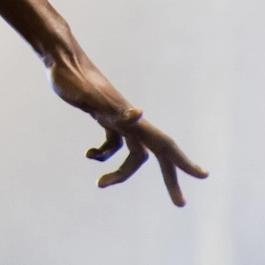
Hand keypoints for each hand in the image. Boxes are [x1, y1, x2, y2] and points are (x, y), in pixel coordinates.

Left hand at [50, 54, 208, 205]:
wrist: (62, 60)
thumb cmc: (75, 80)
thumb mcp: (91, 98)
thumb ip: (115, 109)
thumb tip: (139, 114)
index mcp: (131, 120)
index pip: (163, 145)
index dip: (184, 161)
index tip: (203, 175)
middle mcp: (129, 120)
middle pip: (156, 155)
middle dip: (169, 179)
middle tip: (180, 203)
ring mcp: (117, 119)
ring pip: (132, 153)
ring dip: (120, 172)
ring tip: (100, 184)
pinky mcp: (103, 117)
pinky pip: (112, 143)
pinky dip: (103, 154)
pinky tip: (88, 154)